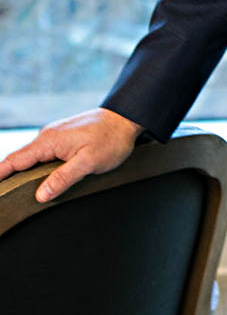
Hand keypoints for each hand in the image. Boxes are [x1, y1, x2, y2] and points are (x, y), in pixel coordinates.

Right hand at [0, 108, 143, 202]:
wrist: (126, 118)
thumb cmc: (111, 139)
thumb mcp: (89, 162)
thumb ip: (63, 178)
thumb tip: (40, 195)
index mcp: (49, 141)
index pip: (15, 161)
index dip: (0, 175)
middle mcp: (48, 136)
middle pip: (19, 159)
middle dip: (7, 175)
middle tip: (3, 195)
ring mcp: (55, 135)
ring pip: (31, 156)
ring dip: (21, 170)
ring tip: (12, 188)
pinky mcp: (63, 137)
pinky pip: (42, 153)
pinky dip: (33, 164)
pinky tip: (34, 176)